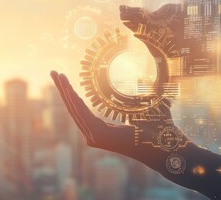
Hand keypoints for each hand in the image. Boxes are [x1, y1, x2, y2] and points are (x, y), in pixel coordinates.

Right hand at [50, 71, 180, 161]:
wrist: (167, 148)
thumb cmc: (160, 132)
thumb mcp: (144, 109)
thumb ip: (140, 97)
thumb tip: (145, 80)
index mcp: (102, 130)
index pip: (80, 110)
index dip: (71, 94)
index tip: (63, 80)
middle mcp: (95, 135)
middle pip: (73, 108)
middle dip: (63, 89)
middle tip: (53, 72)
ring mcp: (95, 137)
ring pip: (74, 109)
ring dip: (64, 91)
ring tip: (56, 74)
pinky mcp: (99, 135)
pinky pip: (82, 113)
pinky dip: (73, 98)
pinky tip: (67, 86)